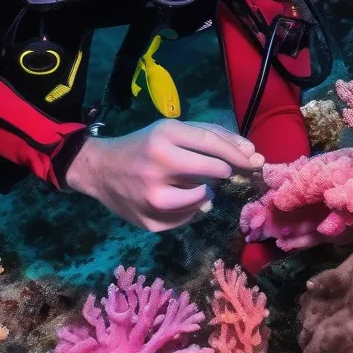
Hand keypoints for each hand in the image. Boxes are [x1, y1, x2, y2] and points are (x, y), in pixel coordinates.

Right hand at [64, 120, 263, 231]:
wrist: (100, 170)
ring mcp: (153, 197)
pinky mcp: (151, 222)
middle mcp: (158, 165)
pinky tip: (175, 199)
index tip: (252, 159)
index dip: (237, 154)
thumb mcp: (170, 130)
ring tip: (190, 184)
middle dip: (222, 171)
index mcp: (163, 136)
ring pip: (203, 199)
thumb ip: (209, 136)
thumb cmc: (142, 146)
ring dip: (205, 192)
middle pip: (213, 172)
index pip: (212, 144)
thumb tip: (251, 153)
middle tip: (218, 171)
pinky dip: (190, 209)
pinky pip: (188, 218)